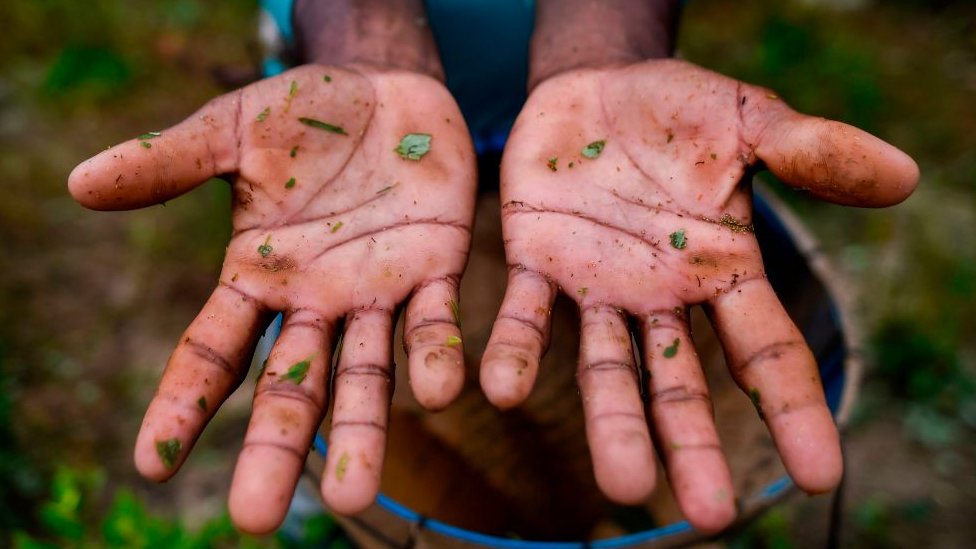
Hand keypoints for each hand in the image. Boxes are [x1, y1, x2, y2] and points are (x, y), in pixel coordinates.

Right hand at [68, 64, 475, 532]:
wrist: (385, 86)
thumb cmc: (302, 113)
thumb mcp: (231, 130)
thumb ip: (169, 162)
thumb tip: (78, 183)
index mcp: (257, 275)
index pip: (211, 352)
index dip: (180, 405)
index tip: (151, 463)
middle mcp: (314, 301)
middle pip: (290, 388)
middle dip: (276, 451)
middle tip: (253, 519)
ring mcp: (374, 292)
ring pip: (365, 376)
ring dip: (364, 434)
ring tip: (356, 496)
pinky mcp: (435, 269)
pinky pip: (436, 322)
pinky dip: (437, 357)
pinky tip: (440, 397)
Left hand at [481, 59, 916, 530]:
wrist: (596, 87)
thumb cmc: (680, 110)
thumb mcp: (749, 120)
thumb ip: (809, 150)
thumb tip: (904, 176)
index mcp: (721, 271)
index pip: (767, 352)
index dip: (793, 410)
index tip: (819, 474)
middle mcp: (661, 297)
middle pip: (681, 385)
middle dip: (694, 446)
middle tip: (707, 515)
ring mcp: (598, 287)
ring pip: (605, 369)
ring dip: (611, 424)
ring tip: (624, 483)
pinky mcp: (537, 262)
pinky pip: (525, 315)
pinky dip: (516, 351)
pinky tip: (501, 391)